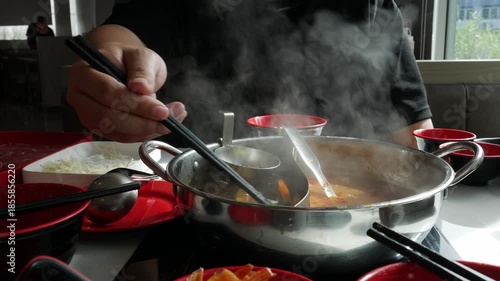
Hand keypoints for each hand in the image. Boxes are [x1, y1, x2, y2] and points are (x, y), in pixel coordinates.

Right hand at [67, 42, 186, 141]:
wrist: (121, 66)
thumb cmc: (128, 59)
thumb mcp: (140, 55)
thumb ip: (142, 70)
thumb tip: (142, 88)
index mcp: (84, 74)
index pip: (108, 93)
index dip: (136, 105)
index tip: (162, 111)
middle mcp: (80, 97)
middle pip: (108, 118)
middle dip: (142, 123)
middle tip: (168, 121)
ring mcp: (88, 115)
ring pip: (117, 132)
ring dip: (146, 131)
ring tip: (170, 122)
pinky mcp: (101, 128)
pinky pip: (123, 137)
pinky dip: (144, 134)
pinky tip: (160, 125)